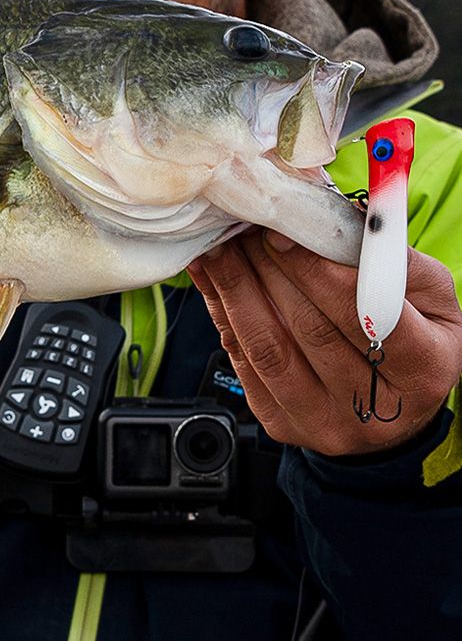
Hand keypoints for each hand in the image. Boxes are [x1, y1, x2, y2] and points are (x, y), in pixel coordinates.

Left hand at [189, 229, 461, 455]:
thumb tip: (344, 219)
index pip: (365, 318)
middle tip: (244, 226)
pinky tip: (213, 280)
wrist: (395, 408)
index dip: (319, 274)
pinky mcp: (282, 424)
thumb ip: (395, 260)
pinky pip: (242, 364)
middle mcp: (373, 409)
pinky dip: (223, 315)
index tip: (283, 234)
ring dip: (236, 291)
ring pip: (268, 350)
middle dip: (270, 270)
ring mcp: (324, 422)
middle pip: (310, 332)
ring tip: (219, 248)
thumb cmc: (415, 338)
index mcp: (422, 369)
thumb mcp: (431, 297)